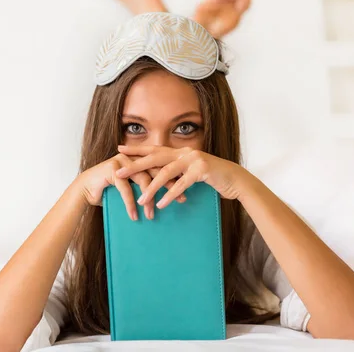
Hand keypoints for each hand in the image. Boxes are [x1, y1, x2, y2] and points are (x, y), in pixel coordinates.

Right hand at [78, 154, 185, 220]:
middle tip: (182, 199)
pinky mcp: (113, 170)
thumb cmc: (110, 190)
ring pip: (142, 181)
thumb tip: (167, 196)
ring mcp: (123, 162)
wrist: (86, 190)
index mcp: (141, 159)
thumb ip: (146, 187)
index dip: (176, 179)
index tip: (187, 191)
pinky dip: (130, 204)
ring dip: (148, 200)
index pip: (163, 167)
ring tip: (152, 215)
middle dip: (170, 187)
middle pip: (157, 172)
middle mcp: (134, 158)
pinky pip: (126, 189)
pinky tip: (134, 216)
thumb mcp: (132, 187)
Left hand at [115, 145, 245, 208]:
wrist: (235, 180)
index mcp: (180, 152)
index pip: (154, 149)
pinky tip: (161, 204)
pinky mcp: (202, 170)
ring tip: (141, 199)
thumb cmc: (212, 178)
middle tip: (118, 171)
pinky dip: (170, 195)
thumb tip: (160, 180)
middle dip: (135, 165)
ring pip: (166, 172)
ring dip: (152, 187)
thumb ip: (177, 173)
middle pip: (155, 158)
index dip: (136, 149)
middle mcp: (184, 153)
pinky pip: (181, 184)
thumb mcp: (191, 173)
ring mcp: (193, 160)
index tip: (119, 149)